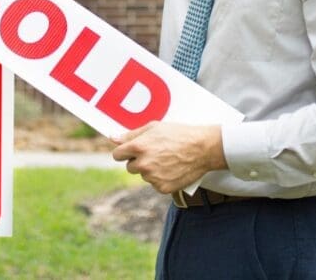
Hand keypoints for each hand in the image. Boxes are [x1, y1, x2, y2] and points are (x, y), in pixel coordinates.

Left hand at [110, 122, 225, 193]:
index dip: (125, 152)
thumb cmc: (179, 134)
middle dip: (138, 161)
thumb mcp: (154, 127)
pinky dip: (161, 178)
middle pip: (130, 167)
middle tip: (155, 153)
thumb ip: (131, 134)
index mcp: (138, 147)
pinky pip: (155, 184)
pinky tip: (172, 169)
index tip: (132, 151)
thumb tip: (112, 138)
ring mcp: (152, 177)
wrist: (203, 148)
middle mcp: (143, 164)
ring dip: (150, 170)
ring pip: (144, 175)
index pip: (117, 155)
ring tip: (167, 159)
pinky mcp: (162, 188)